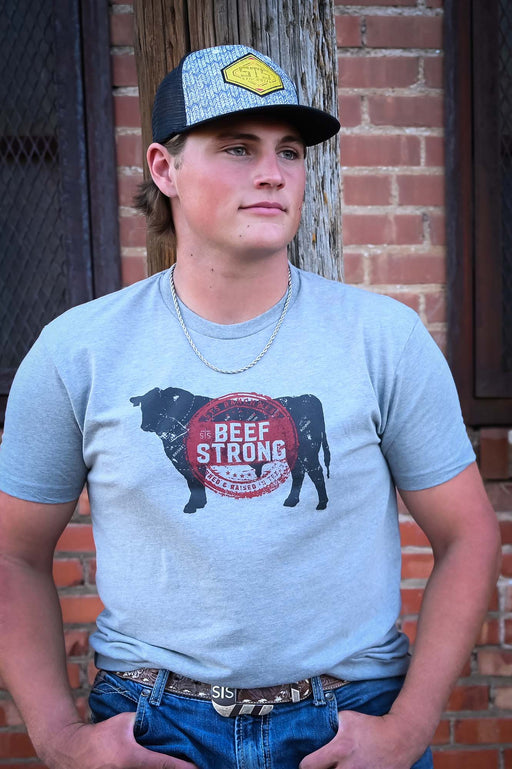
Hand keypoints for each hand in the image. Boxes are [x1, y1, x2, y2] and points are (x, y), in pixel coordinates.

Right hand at [41, 712, 198, 768]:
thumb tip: (162, 717)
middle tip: (190, 768)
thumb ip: (143, 721)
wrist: (73, 750)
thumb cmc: (100, 734)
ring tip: (173, 767)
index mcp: (132, 758)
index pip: (163, 765)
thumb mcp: (123, 721)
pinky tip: (158, 768)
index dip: (183, 768)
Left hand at [299, 710, 424, 768]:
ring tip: (340, 767)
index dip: (305, 765)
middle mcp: (348, 768)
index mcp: (339, 750)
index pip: (309, 766)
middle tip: (325, 767)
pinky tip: (354, 768)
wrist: (399, 738)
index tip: (309, 763)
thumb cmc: (371, 726)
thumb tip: (320, 726)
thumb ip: (332, 725)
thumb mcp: (347, 718)